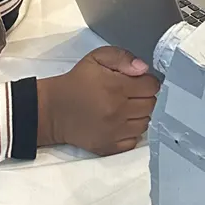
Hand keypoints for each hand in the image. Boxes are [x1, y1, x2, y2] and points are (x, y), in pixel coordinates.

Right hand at [37, 46, 159, 154]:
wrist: (52, 110)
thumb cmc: (76, 82)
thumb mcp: (96, 58)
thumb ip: (123, 57)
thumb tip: (143, 69)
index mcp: (116, 87)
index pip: (152, 86)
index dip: (147, 81)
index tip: (138, 81)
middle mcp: (117, 112)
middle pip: (151, 105)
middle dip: (144, 97)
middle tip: (131, 94)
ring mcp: (113, 132)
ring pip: (145, 123)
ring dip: (139, 115)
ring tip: (126, 108)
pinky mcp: (108, 147)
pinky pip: (134, 141)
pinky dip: (131, 132)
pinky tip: (121, 123)